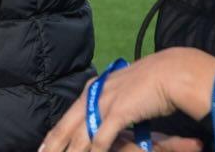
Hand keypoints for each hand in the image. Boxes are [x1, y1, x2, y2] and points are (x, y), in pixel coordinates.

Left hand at [40, 48, 214, 150]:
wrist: (171, 72)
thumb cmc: (151, 82)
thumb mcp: (123, 91)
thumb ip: (110, 104)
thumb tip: (105, 118)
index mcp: (92, 90)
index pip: (68, 117)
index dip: (54, 134)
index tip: (44, 147)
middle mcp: (93, 95)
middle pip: (66, 126)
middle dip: (53, 144)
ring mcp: (104, 103)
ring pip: (80, 135)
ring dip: (71, 150)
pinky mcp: (119, 111)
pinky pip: (102, 137)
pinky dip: (96, 150)